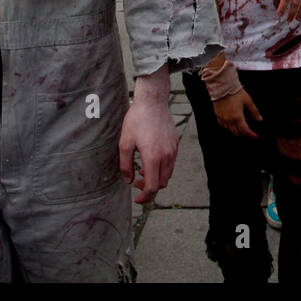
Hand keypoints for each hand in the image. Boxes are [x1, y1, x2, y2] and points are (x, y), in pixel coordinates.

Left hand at [118, 79, 178, 202]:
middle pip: (162, 183)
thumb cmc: (137, 119)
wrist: (153, 101)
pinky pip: (171, 163)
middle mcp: (166, 156)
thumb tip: (128, 180)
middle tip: (137, 182)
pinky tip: (150, 159)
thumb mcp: (125, 143)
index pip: (153, 186)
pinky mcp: (175, 143)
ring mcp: (173, 149)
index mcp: (153, 157)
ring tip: (143, 170)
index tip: (137, 198)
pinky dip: (162, 168)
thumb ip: (125, 165)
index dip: (145, 196)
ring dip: (156, 177)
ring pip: (168, 174)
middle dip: (150, 187)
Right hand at [211, 86, 261, 137]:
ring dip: (236, 132)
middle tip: (249, 134)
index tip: (254, 136)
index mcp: (237, 117)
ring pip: (229, 131)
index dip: (250, 135)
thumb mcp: (248, 101)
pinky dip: (228, 128)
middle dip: (244, 135)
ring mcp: (222, 118)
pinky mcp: (218, 116)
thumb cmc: (234, 92)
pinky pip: (223, 126)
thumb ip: (254, 112)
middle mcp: (229, 120)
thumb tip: (259, 119)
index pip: (245, 131)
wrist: (222, 86)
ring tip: (241, 130)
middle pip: (237, 133)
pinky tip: (231, 125)